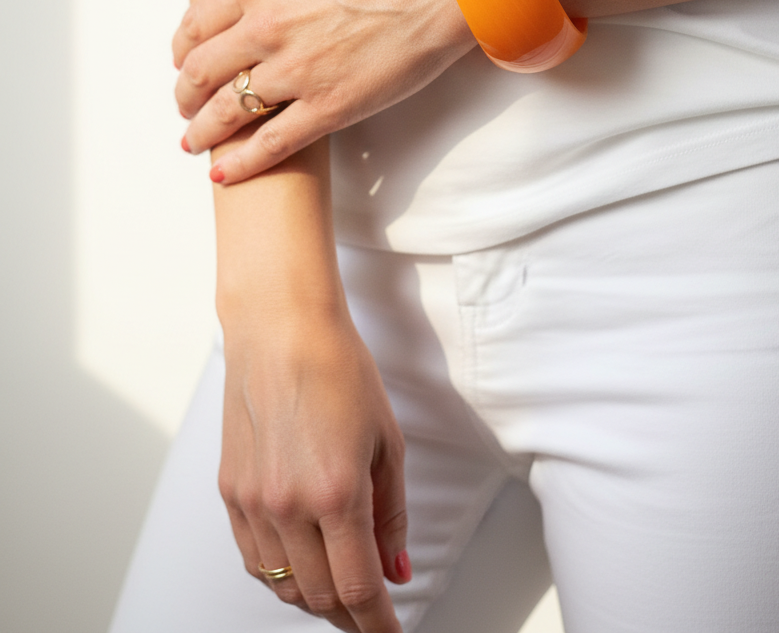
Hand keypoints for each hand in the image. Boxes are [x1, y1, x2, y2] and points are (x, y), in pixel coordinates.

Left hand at [174, 0, 472, 183]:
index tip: (184, 63)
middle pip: (202, 72)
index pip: (196, 24)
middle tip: (186, 108)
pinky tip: (224, 175)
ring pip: (227, 112)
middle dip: (186, 96)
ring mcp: (296, 70)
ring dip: (202, 133)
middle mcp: (266, 28)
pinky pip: (271, 144)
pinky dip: (241, 164)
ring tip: (196, 144)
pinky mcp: (329, 106)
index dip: (183, 51)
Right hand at [220, 304, 408, 631]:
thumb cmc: (339, 369)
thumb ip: (391, 513)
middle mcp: (288, 505)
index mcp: (336, 493)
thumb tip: (397, 568)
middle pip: (321, 596)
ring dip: (315, 596)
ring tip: (340, 587)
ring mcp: (253, 501)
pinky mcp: (229, 490)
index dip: (379, 625)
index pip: (359, 589)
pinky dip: (279, 574)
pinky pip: (254, 558)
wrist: (280, 327)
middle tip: (373, 612)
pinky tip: (300, 563)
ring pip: (283, 585)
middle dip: (352, 614)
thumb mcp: (387, 441)